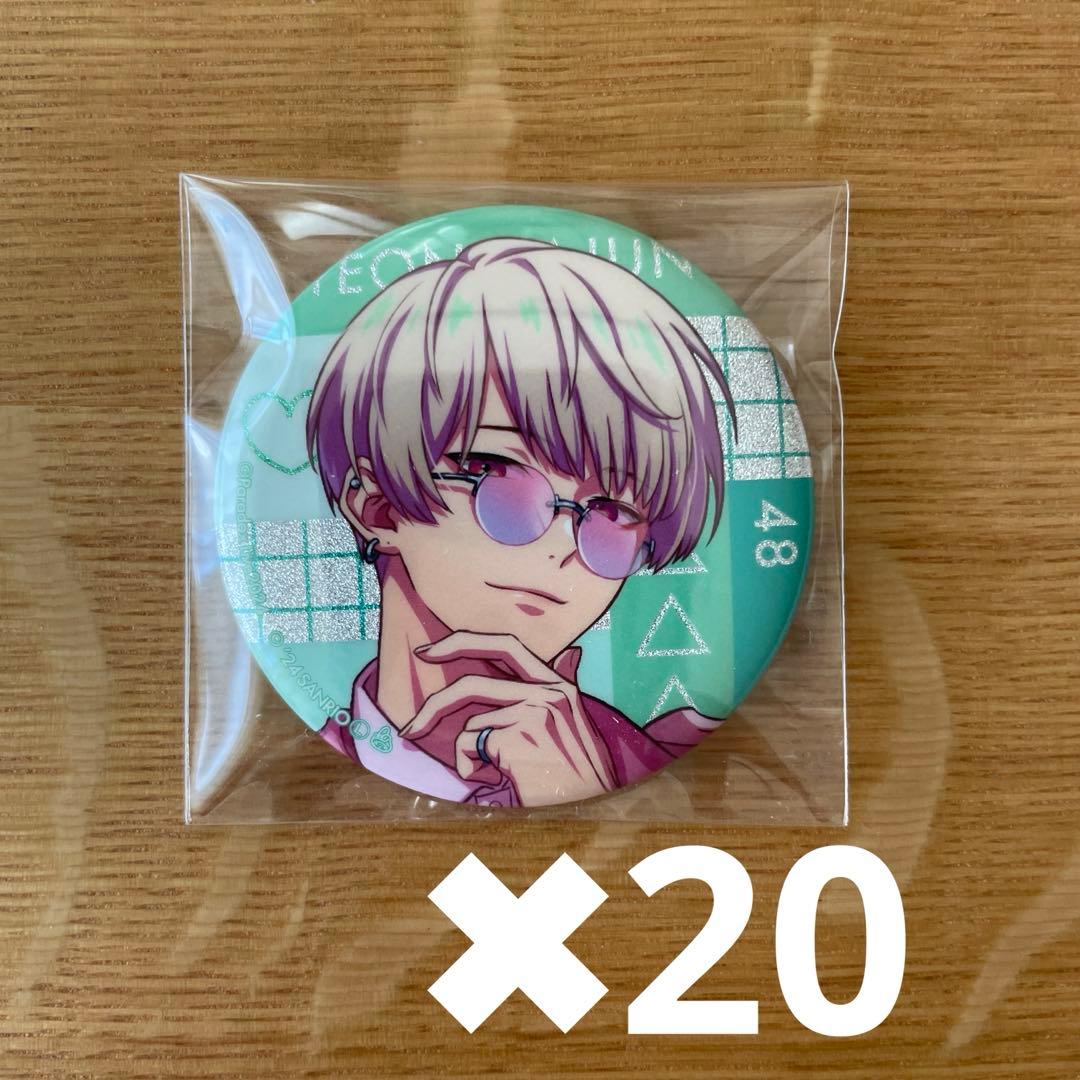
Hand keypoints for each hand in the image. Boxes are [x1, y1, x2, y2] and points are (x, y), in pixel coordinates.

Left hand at [400, 631, 617, 806]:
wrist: (598, 804)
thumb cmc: (584, 769)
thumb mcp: (577, 720)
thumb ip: (563, 686)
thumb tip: (572, 653)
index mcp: (558, 683)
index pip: (506, 645)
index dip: (463, 642)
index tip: (431, 649)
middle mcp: (547, 691)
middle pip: (474, 682)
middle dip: (436, 701)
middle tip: (412, 721)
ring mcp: (531, 713)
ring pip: (472, 724)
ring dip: (471, 753)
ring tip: (496, 773)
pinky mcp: (514, 739)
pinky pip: (471, 748)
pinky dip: (473, 769)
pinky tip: (500, 780)